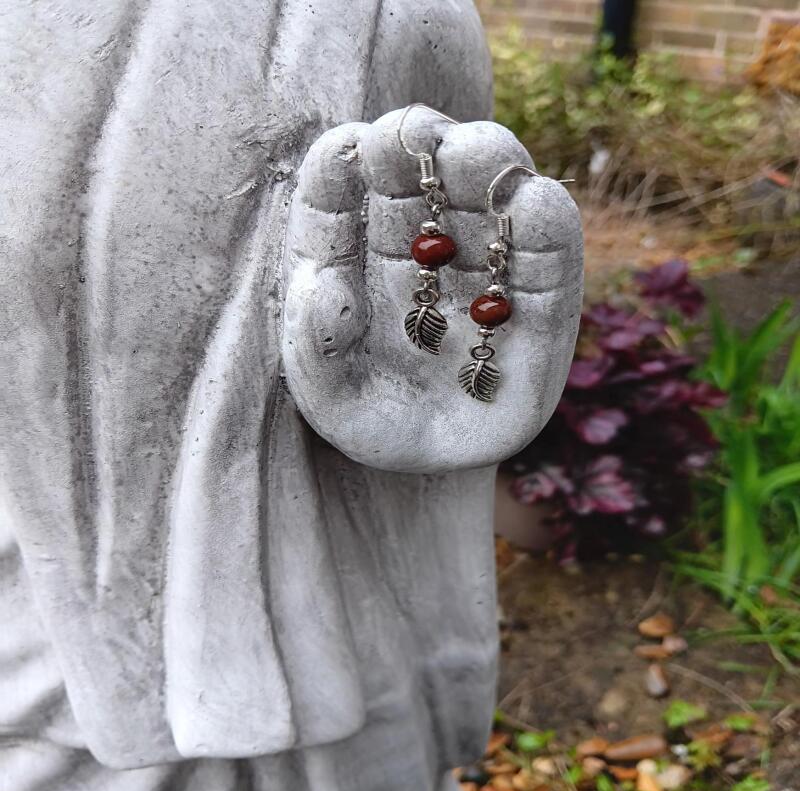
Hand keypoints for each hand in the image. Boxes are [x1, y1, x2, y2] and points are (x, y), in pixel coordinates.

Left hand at [281, 108, 582, 472]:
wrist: (437, 471)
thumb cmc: (374, 428)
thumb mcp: (327, 402)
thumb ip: (313, 346)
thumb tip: (324, 284)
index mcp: (356, 263)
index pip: (341, 199)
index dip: (340, 167)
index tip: (346, 148)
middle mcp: (417, 255)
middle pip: (419, 180)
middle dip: (417, 146)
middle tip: (416, 134)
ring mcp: (480, 271)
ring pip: (488, 199)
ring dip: (486, 168)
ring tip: (476, 157)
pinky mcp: (539, 304)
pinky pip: (547, 256)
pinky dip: (546, 227)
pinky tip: (536, 204)